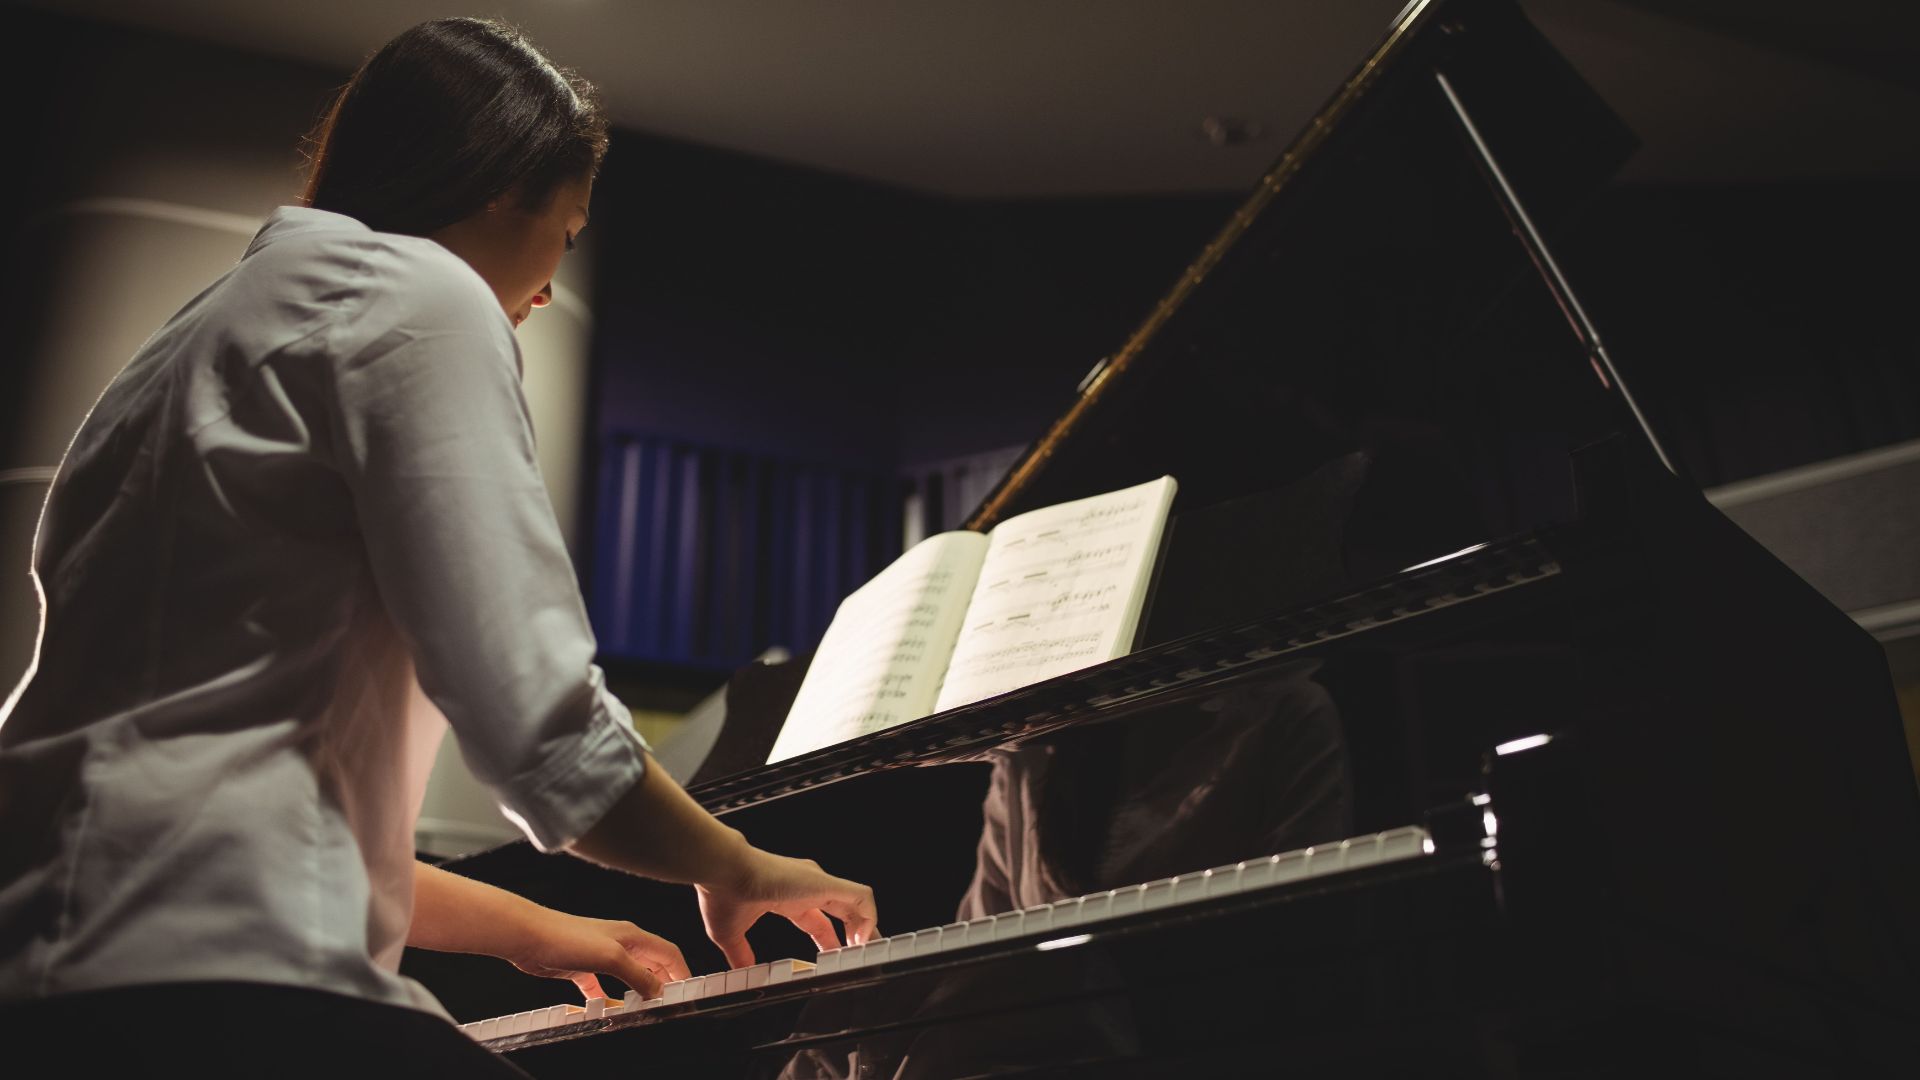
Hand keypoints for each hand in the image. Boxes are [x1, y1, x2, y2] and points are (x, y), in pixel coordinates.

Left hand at [504, 907, 692, 1000]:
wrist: (528, 935)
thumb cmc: (567, 937)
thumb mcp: (611, 957)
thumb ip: (638, 974)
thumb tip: (658, 990)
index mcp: (632, 937)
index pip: (668, 953)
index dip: (681, 971)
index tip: (687, 991)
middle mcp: (620, 943)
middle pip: (651, 964)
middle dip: (661, 983)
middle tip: (665, 1004)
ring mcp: (600, 954)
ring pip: (628, 975)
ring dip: (636, 991)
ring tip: (640, 1008)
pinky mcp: (582, 966)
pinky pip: (600, 984)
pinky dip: (606, 996)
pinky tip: (603, 1006)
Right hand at [696, 848, 878, 968]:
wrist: (724, 871)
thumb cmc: (722, 893)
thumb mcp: (730, 934)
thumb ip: (740, 954)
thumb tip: (740, 972)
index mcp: (787, 898)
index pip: (817, 919)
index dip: (828, 940)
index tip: (832, 958)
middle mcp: (805, 888)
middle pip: (842, 910)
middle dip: (854, 933)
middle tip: (858, 956)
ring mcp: (817, 883)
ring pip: (856, 902)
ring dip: (865, 926)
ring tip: (867, 951)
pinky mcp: (824, 882)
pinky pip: (861, 896)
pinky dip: (868, 916)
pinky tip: (863, 938)